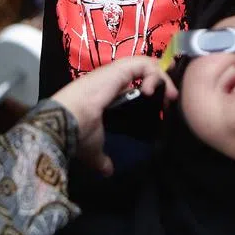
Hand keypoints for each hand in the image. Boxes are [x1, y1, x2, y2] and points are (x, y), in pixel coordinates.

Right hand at [50, 56, 176, 175]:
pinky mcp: (118, 69)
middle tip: (169, 100)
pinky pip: (143, 63)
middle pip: (142, 71)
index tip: (161, 106)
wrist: (65, 120)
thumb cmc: (78, 133)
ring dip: (161, 78)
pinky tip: (151, 91)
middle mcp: (110, 80)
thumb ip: (102, 159)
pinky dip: (154, 75)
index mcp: (105, 94)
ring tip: (168, 96)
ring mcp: (114, 73)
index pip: (131, 84)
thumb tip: (107, 171)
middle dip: (161, 82)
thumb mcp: (93, 150)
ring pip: (146, 63)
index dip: (148, 90)